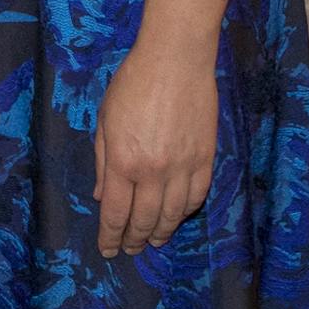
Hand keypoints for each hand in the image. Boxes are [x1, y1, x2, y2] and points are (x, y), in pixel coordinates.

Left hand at [93, 40, 217, 257]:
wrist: (175, 58)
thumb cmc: (133, 82)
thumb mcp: (106, 119)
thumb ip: (104, 162)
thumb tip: (103, 197)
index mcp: (124, 161)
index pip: (116, 214)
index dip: (111, 236)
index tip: (108, 250)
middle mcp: (154, 171)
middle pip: (144, 220)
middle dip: (135, 239)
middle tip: (130, 249)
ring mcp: (183, 167)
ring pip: (173, 214)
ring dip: (161, 231)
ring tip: (153, 240)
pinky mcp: (206, 158)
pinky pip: (197, 196)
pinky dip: (186, 212)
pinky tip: (177, 216)